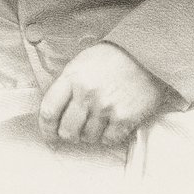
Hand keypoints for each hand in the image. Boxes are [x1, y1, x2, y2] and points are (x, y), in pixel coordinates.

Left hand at [38, 42, 170, 149]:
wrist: (147, 53)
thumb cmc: (113, 57)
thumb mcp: (83, 62)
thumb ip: (68, 84)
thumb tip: (56, 113)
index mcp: (73, 77)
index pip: (49, 111)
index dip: (46, 129)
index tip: (50, 136)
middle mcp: (87, 93)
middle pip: (67, 130)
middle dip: (70, 134)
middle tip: (76, 131)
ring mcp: (106, 107)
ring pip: (88, 138)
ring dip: (91, 134)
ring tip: (100, 120)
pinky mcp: (125, 117)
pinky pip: (108, 140)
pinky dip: (109, 136)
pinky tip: (113, 123)